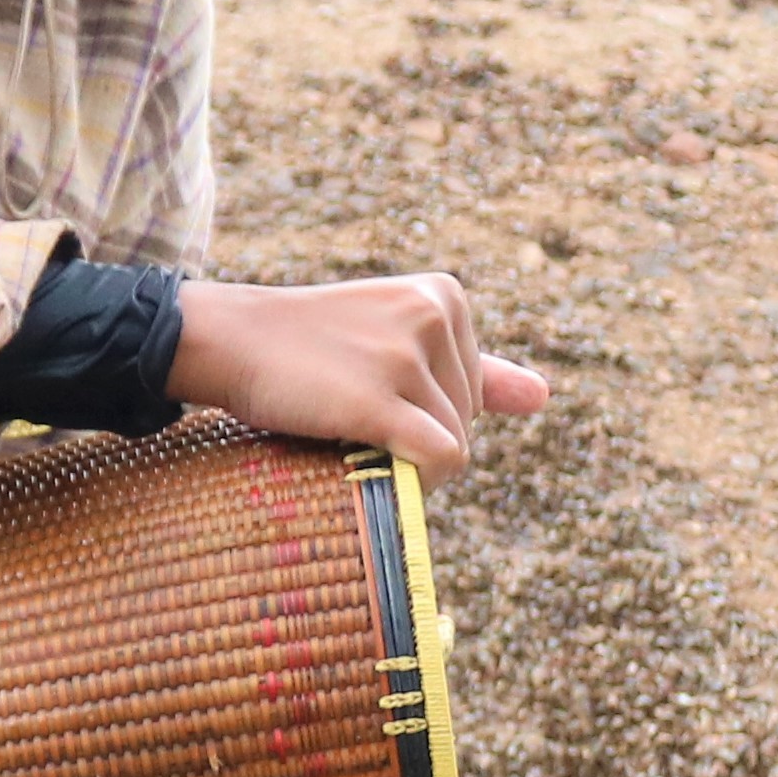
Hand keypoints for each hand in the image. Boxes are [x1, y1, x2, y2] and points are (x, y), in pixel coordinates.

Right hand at [168, 273, 548, 473]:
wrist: (232, 341)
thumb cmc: (311, 347)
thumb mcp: (396, 339)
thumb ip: (477, 370)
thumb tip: (545, 397)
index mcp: (446, 296)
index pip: (475, 393)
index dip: (426, 414)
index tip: (372, 391)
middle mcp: (435, 316)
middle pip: (468, 421)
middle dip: (418, 437)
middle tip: (352, 412)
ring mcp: (408, 355)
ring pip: (456, 446)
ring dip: (410, 462)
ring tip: (349, 430)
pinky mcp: (381, 399)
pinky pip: (441, 460)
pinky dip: (419, 481)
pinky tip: (376, 468)